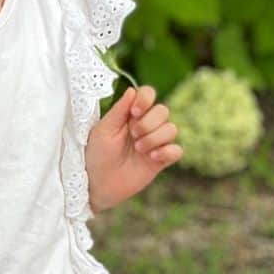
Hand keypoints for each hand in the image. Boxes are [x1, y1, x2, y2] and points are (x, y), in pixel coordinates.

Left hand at [84, 84, 182, 213]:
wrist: (97, 184)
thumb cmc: (96, 155)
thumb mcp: (103, 130)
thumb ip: (119, 110)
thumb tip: (132, 89)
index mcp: (130, 114)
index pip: (148, 94)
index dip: (146, 99)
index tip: (135, 112)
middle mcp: (145, 125)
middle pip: (163, 110)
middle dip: (149, 122)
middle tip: (133, 135)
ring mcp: (155, 142)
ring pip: (172, 129)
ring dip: (155, 138)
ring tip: (138, 149)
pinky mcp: (161, 160)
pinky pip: (177, 150)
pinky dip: (167, 151)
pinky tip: (152, 157)